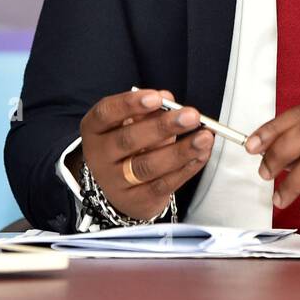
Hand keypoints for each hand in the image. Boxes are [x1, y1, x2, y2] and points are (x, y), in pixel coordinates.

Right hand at [77, 88, 213, 220]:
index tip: (157, 98)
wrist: (120, 185)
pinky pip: (163, 185)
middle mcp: (99, 156)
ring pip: (147, 166)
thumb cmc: (130, 143)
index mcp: (95, 129)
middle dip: (163, 127)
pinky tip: (201, 155)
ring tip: (204, 137)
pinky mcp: (136, 200)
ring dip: (180, 151)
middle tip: (191, 115)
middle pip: (129, 140)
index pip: (106, 113)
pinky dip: (186, 169)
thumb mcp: (133, 122)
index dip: (130, 104)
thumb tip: (168, 99)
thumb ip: (150, 110)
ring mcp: (114, 182)